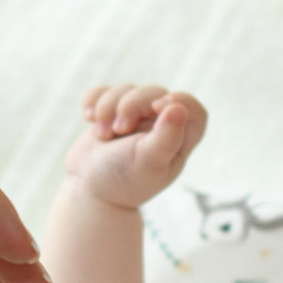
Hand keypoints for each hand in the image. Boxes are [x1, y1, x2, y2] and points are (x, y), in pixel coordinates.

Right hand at [64, 85, 206, 208]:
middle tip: (119, 129)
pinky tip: (89, 118)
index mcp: (179, 140)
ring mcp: (135, 117)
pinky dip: (94, 100)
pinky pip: (104, 91)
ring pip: (126, 90)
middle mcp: (160, 125)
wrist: (90, 192)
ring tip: (102, 135)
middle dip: (131, 105)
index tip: (157, 107)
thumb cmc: (123, 181)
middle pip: (154, 93)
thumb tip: (179, 109)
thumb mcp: (147, 163)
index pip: (193, 110)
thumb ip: (165, 139)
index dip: (179, 100)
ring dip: (108, 108)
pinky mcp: (111, 113)